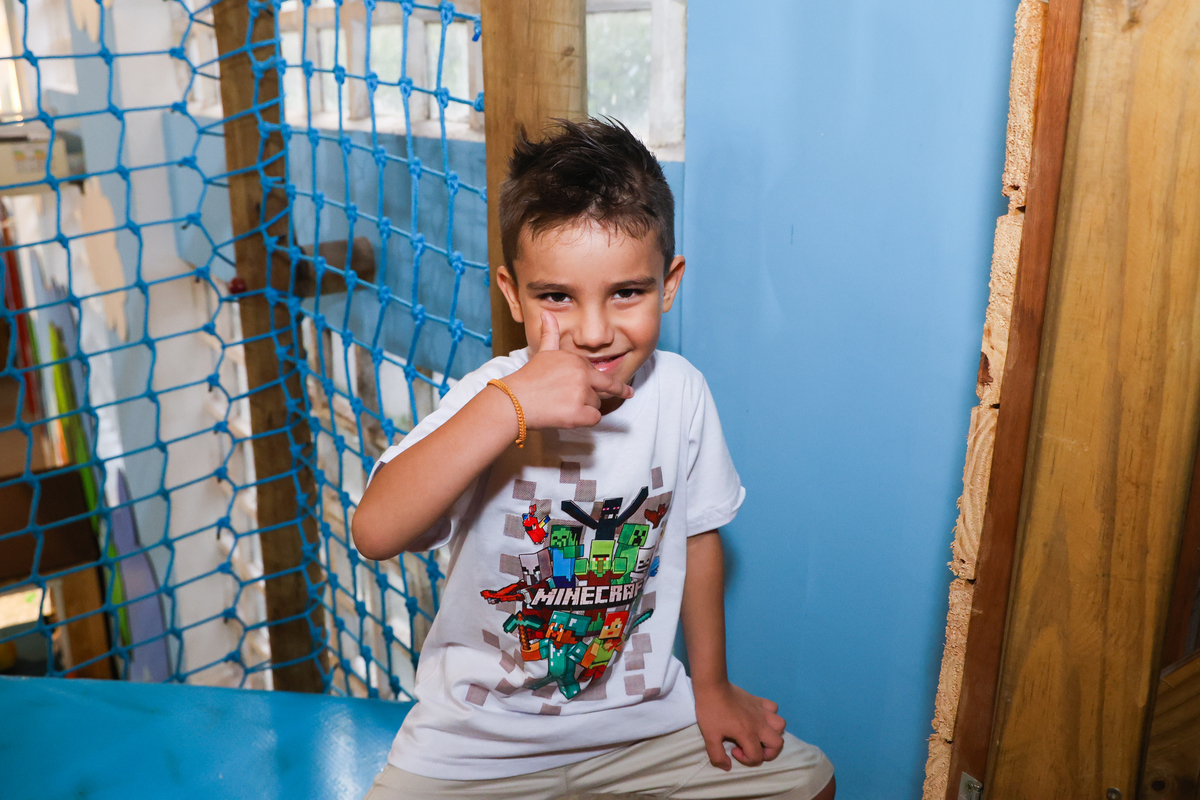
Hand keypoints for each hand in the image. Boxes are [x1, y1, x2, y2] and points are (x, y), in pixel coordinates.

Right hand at [502, 312, 632, 429]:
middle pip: (604, 387)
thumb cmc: (528, 378)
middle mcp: (582, 375)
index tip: (623, 389)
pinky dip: (584, 420)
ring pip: (596, 404)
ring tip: (563, 406)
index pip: (597, 372)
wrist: (514, 400)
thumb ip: (549, 334)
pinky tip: (569, 416)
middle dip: (614, 391)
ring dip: (584, 408)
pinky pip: (594, 418)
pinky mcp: (578, 413)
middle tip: (628, 393)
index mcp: (576, 360)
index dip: (604, 382)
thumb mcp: (542, 353)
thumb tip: (546, 313)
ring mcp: (581, 394)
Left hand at [693, 681, 786, 770]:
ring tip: (758, 734)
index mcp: (748, 734)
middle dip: (768, 752)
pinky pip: (773, 708)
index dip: (746, 759)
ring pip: (780, 725)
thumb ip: (717, 756)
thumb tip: (727, 767)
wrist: (712, 686)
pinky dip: (770, 715)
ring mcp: (761, 711)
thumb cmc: (711, 711)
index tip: (733, 750)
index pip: (757, 757)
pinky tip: (758, 717)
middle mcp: (760, 724)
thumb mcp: (709, 737)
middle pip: (778, 744)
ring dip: (772, 733)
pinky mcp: (759, 700)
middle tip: (752, 748)